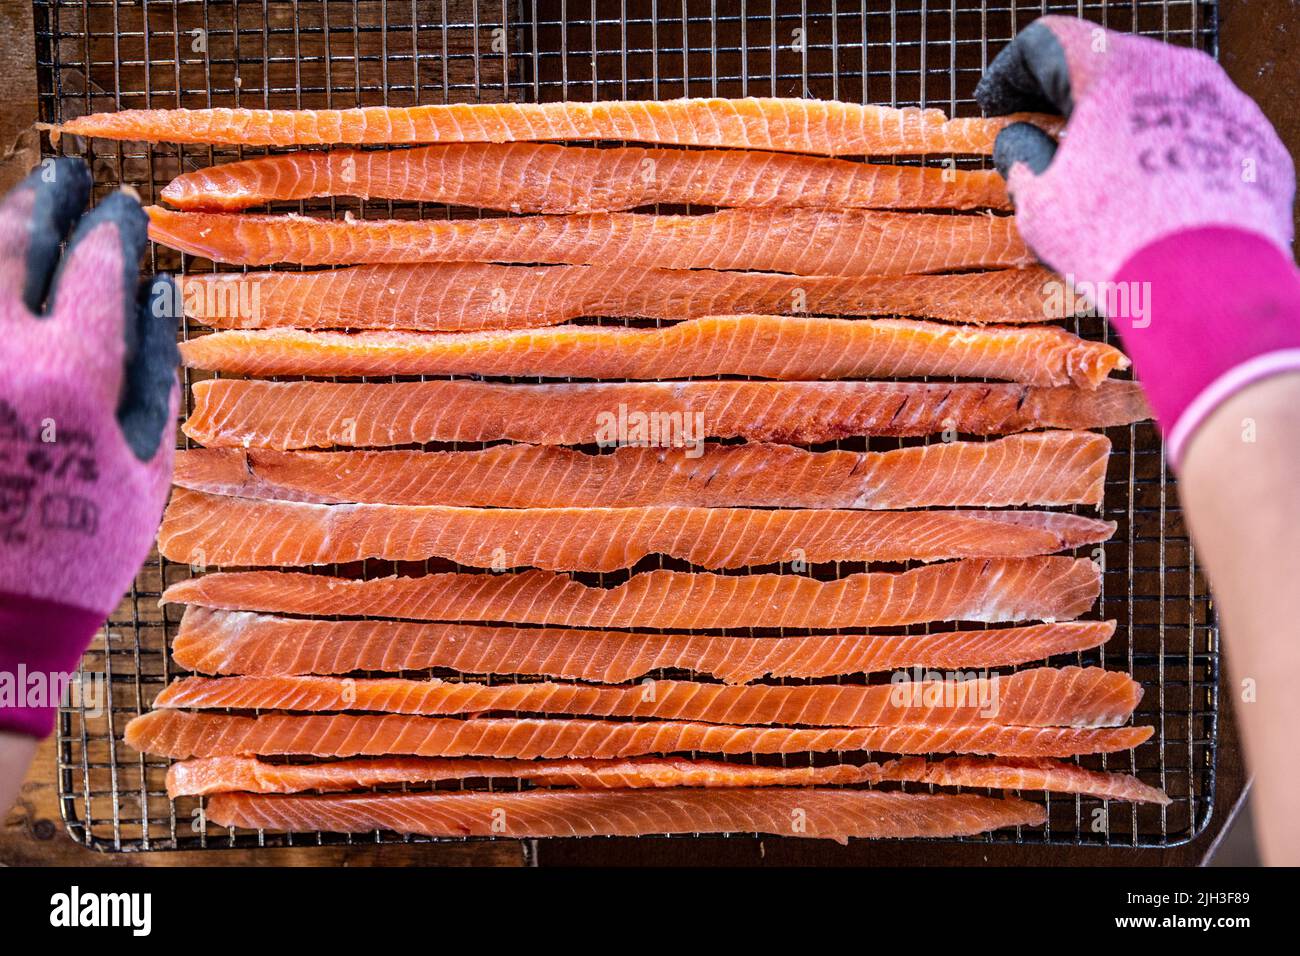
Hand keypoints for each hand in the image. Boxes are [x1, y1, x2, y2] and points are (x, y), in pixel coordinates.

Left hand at [0, 158, 177, 737]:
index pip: (94, 265)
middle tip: (61, 174)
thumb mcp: (148, 465)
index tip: (123, 208)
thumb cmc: (86, 544)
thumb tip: (156, 289)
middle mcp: (0, 353)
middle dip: (42, 198)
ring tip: (19, 202)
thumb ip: (155, 371)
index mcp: (71, 372)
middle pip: (13, 243)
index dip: (112, 228)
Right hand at [978, 16, 1298, 465]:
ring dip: (1122, 126)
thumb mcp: (1041, 202)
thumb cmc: (1110, 238)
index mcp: (1112, 71)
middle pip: (1110, 65)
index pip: (1048, 42)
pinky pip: (1200, 137)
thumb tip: (1019, 142)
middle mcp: (1175, 69)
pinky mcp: (1254, 145)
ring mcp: (1223, 105)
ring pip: (1160, 100)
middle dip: (1070, 97)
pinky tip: (1151, 200)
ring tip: (1098, 172)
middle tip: (1041, 132)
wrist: (1206, 286)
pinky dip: (1169, 156)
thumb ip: (1023, 159)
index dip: (1011, 72)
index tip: (996, 106)